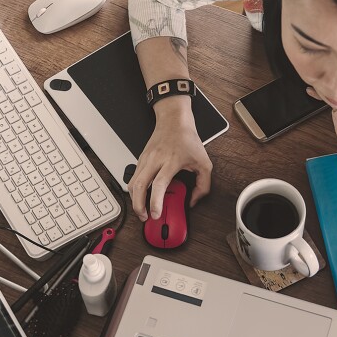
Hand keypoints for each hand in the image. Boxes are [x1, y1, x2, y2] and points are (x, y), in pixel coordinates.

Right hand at [128, 98, 212, 220]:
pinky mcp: (140, 159)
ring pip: (132, 183)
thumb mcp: (204, 162)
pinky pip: (133, 177)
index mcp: (171, 161)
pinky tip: (141, 196)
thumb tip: (193, 201)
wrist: (174, 120)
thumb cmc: (187, 138)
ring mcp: (145, 159)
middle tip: (145, 217)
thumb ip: (203, 185)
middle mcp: (155, 160)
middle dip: (138, 206)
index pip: (159, 185)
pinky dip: (135, 190)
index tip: (156, 214)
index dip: (155, 202)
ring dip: (134, 200)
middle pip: (138, 186)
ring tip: (142, 210)